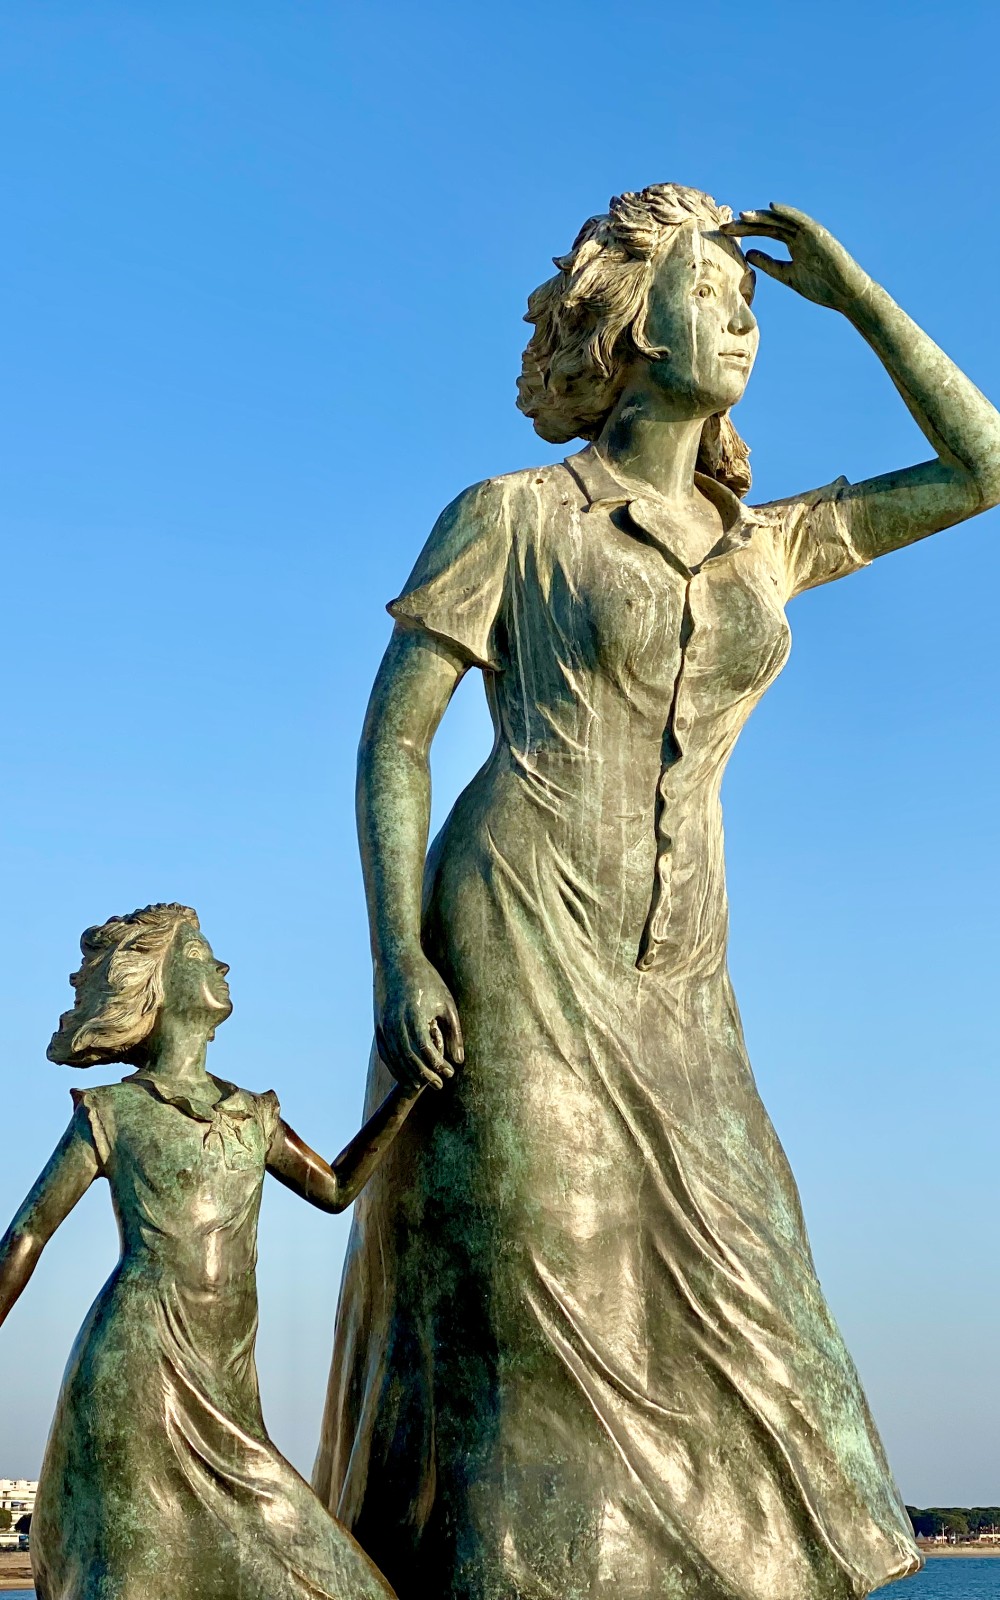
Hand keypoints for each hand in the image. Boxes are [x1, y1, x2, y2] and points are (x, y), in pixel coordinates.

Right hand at [374, 950, 463, 1089]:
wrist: (397, 959)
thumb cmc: (427, 980)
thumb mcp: (446, 1003)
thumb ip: (454, 1033)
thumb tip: (459, 1060)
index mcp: (414, 1016)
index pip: (426, 1051)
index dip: (438, 1066)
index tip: (450, 1074)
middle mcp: (396, 1023)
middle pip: (409, 1059)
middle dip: (424, 1076)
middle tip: (439, 1086)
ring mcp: (383, 1024)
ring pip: (395, 1058)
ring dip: (408, 1075)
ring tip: (422, 1085)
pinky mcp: (377, 1025)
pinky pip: (385, 1052)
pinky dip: (394, 1066)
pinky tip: (405, 1074)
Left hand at [723, 204, 870, 314]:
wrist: (846, 294)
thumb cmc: (822, 287)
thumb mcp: (788, 275)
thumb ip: (769, 264)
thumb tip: (748, 254)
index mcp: (794, 244)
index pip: (765, 233)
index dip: (745, 232)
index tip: (725, 232)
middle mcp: (800, 234)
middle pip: (769, 224)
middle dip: (747, 224)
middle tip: (725, 225)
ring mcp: (809, 232)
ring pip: (781, 220)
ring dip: (762, 217)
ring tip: (742, 216)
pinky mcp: (818, 233)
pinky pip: (800, 220)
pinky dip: (786, 213)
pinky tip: (770, 208)